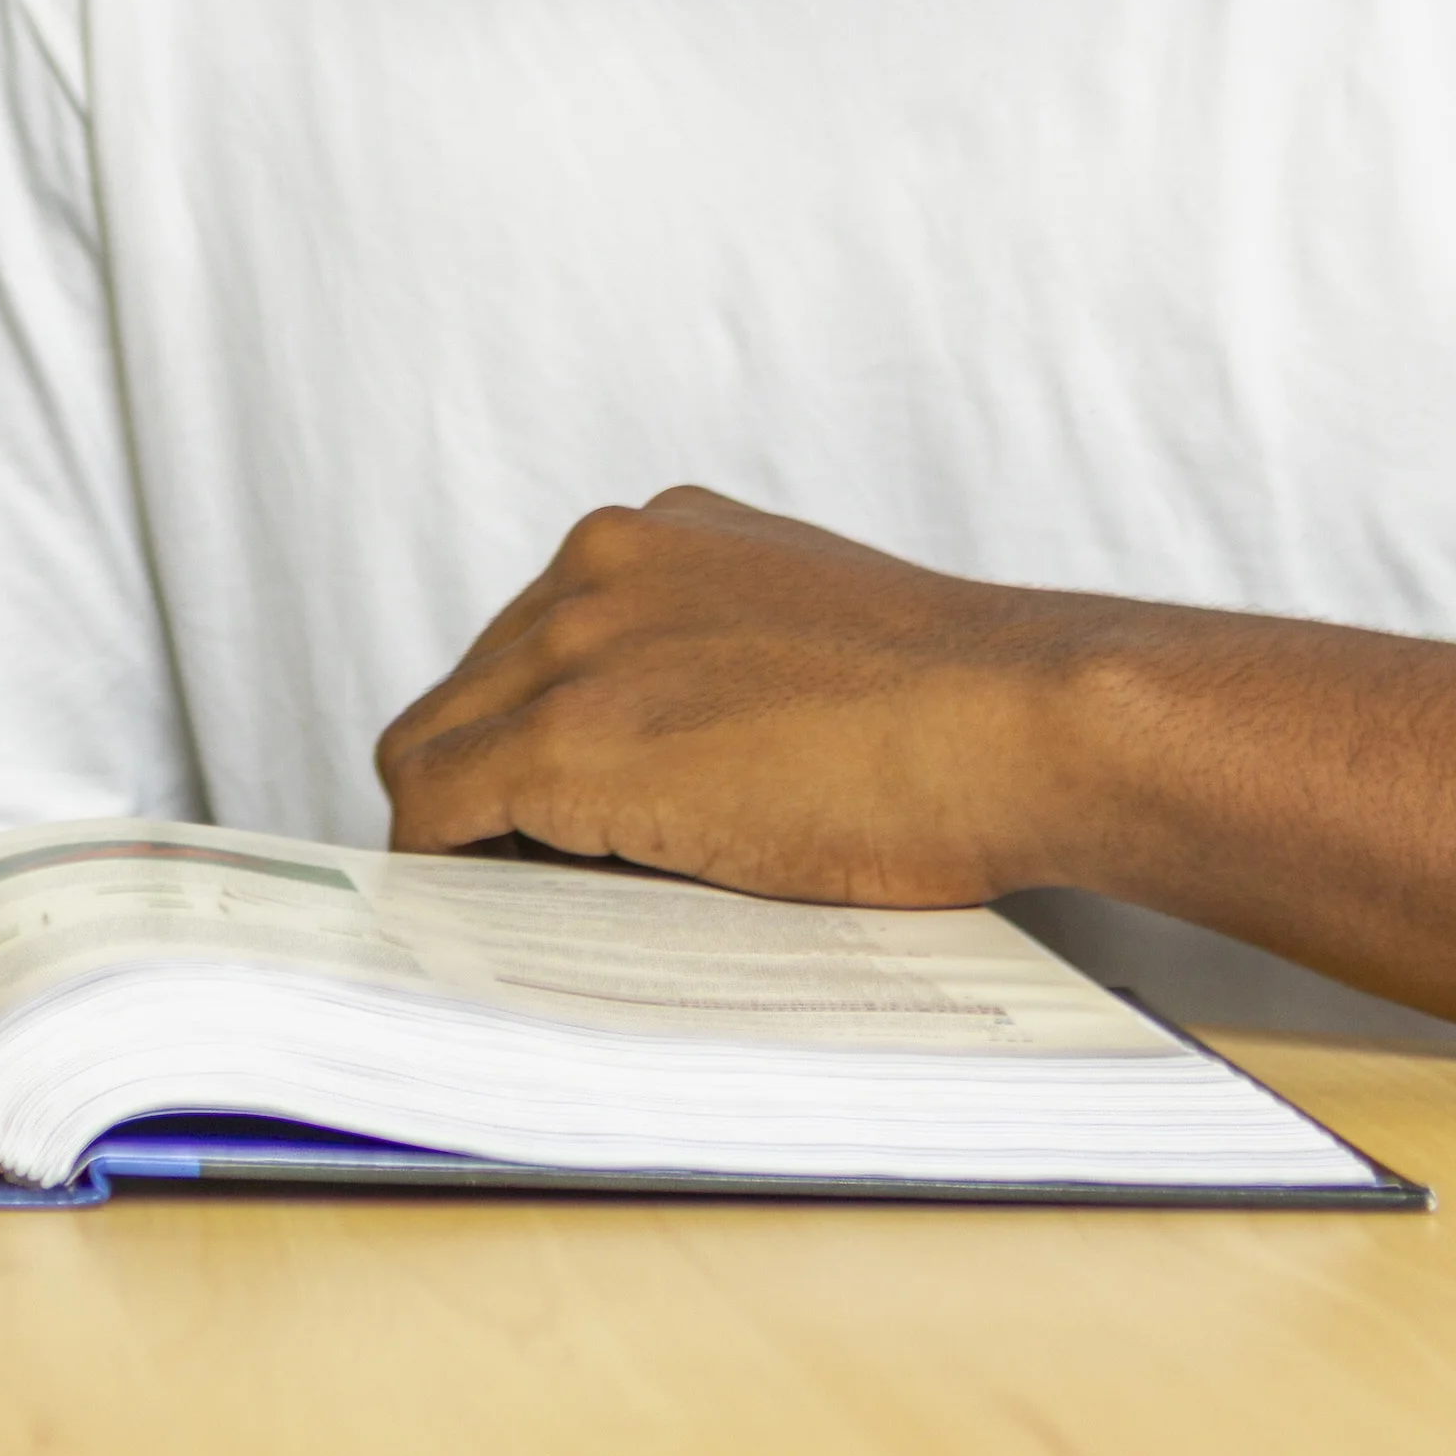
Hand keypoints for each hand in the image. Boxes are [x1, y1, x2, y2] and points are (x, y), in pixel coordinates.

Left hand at [369, 488, 1105, 905]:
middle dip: (491, 784)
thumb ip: (715, 669)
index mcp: (659, 536)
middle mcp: (597, 567)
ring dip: (468, 832)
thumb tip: (666, 765)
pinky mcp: (567, 743)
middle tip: (539, 878)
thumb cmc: (961, 715)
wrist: (1022, 723)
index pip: (532, 643)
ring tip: (531, 909)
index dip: (534, 737)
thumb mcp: (808, 643)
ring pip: (434, 748)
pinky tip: (501, 920)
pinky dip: (446, 870)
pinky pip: (438, 810)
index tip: (557, 812)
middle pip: (470, 691)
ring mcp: (574, 649)